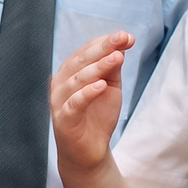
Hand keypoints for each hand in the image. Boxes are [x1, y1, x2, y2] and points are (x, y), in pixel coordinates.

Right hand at [51, 31, 134, 178]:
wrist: (89, 151)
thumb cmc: (97, 115)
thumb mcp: (110, 86)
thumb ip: (113, 66)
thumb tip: (123, 41)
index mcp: (71, 71)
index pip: (86, 50)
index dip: (105, 42)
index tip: (127, 37)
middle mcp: (61, 82)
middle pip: (81, 61)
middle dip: (103, 48)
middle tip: (122, 39)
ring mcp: (60, 101)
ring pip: (77, 79)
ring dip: (97, 67)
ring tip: (116, 58)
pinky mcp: (63, 119)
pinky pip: (74, 104)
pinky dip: (86, 93)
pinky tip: (100, 85)